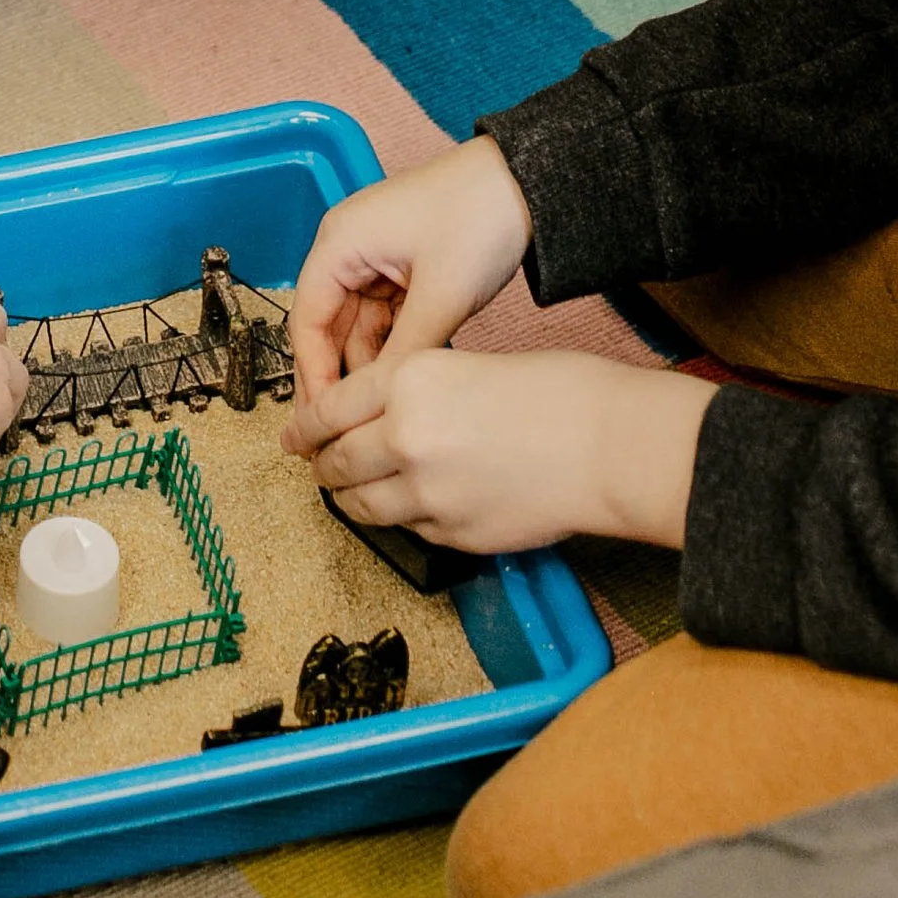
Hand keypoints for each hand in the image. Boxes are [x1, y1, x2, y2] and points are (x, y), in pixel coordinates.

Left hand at [285, 344, 715, 553]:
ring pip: (363, 505)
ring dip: (351, 499)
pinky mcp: (454, 533)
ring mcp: (427, 493)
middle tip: (318, 466)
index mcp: (406, 382)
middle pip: (336, 462)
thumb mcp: (464, 363)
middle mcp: (404, 437)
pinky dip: (404, 517)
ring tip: (352, 493)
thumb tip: (376, 415)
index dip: (302, 428)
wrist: (607, 445)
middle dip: (323, 466)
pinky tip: (413, 505)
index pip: (328, 411)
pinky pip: (411, 528)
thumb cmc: (553, 391)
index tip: (290, 437)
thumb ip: (413, 391)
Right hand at [287, 138, 534, 403]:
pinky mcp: (401, 269)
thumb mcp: (441, 295)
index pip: (307, 322)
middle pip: (328, 328)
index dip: (311, 376)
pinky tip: (399, 387)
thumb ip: (405, 354)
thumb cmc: (477, 218)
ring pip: (358, 329)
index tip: (321, 424)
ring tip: (375, 420)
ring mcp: (374, 260)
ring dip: (367, 369)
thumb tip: (383, 407)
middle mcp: (347, 250)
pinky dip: (392, 351)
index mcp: (339, 244)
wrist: (526, 183)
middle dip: (336, 379)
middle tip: (341, 435)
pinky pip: (385, 320)